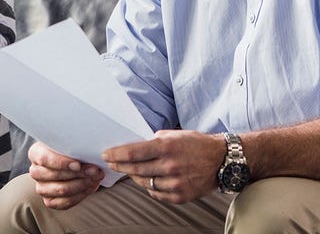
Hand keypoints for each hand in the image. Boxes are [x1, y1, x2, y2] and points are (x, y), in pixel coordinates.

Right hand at [27, 141, 103, 208]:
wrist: (70, 160)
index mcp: (35, 153)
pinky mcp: (50, 201)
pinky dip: (81, 195)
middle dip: (77, 173)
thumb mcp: (67, 142)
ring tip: (94, 178)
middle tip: (94, 170)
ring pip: (61, 190)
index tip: (78, 164)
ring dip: (81, 184)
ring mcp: (41, 188)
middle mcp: (35, 171)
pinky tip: (90, 186)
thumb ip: (73, 145)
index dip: (61, 163)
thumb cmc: (68, 148)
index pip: (44, 159)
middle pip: (54, 175)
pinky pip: (65, 203)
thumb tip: (89, 152)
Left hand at [103, 129, 225, 203]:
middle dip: (119, 166)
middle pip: (135, 169)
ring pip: (144, 183)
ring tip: (129, 171)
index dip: (116, 155)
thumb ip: (154, 140)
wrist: (222, 160)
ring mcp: (176, 183)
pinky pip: (157, 194)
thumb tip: (134, 145)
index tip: (106, 154)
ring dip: (133, 177)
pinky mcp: (182, 196)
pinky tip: (146, 180)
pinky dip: (149, 187)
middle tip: (111, 163)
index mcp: (166, 147)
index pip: (132, 153)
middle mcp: (170, 166)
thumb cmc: (196, 144)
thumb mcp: (174, 134)